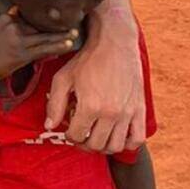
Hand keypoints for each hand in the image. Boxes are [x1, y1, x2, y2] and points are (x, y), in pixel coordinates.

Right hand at [0, 10, 79, 90]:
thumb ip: (5, 20)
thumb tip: (16, 11)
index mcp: (5, 18)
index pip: (28, 16)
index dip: (43, 17)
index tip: (56, 14)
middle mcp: (13, 26)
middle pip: (39, 24)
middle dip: (56, 23)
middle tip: (73, 19)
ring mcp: (18, 40)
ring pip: (45, 36)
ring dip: (62, 35)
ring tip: (75, 32)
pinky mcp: (22, 54)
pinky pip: (44, 49)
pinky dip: (57, 46)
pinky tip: (68, 44)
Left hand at [45, 3, 144, 151]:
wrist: (115, 42)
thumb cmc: (87, 59)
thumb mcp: (63, 78)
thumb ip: (54, 104)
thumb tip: (49, 126)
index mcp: (90, 106)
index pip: (76, 136)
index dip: (69, 135)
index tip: (69, 128)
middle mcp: (111, 112)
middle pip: (95, 145)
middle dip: (84, 142)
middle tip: (81, 133)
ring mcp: (128, 112)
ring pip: (115, 146)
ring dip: (104, 145)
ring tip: (97, 135)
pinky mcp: (140, 108)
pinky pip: (138, 139)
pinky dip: (127, 143)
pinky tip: (117, 134)